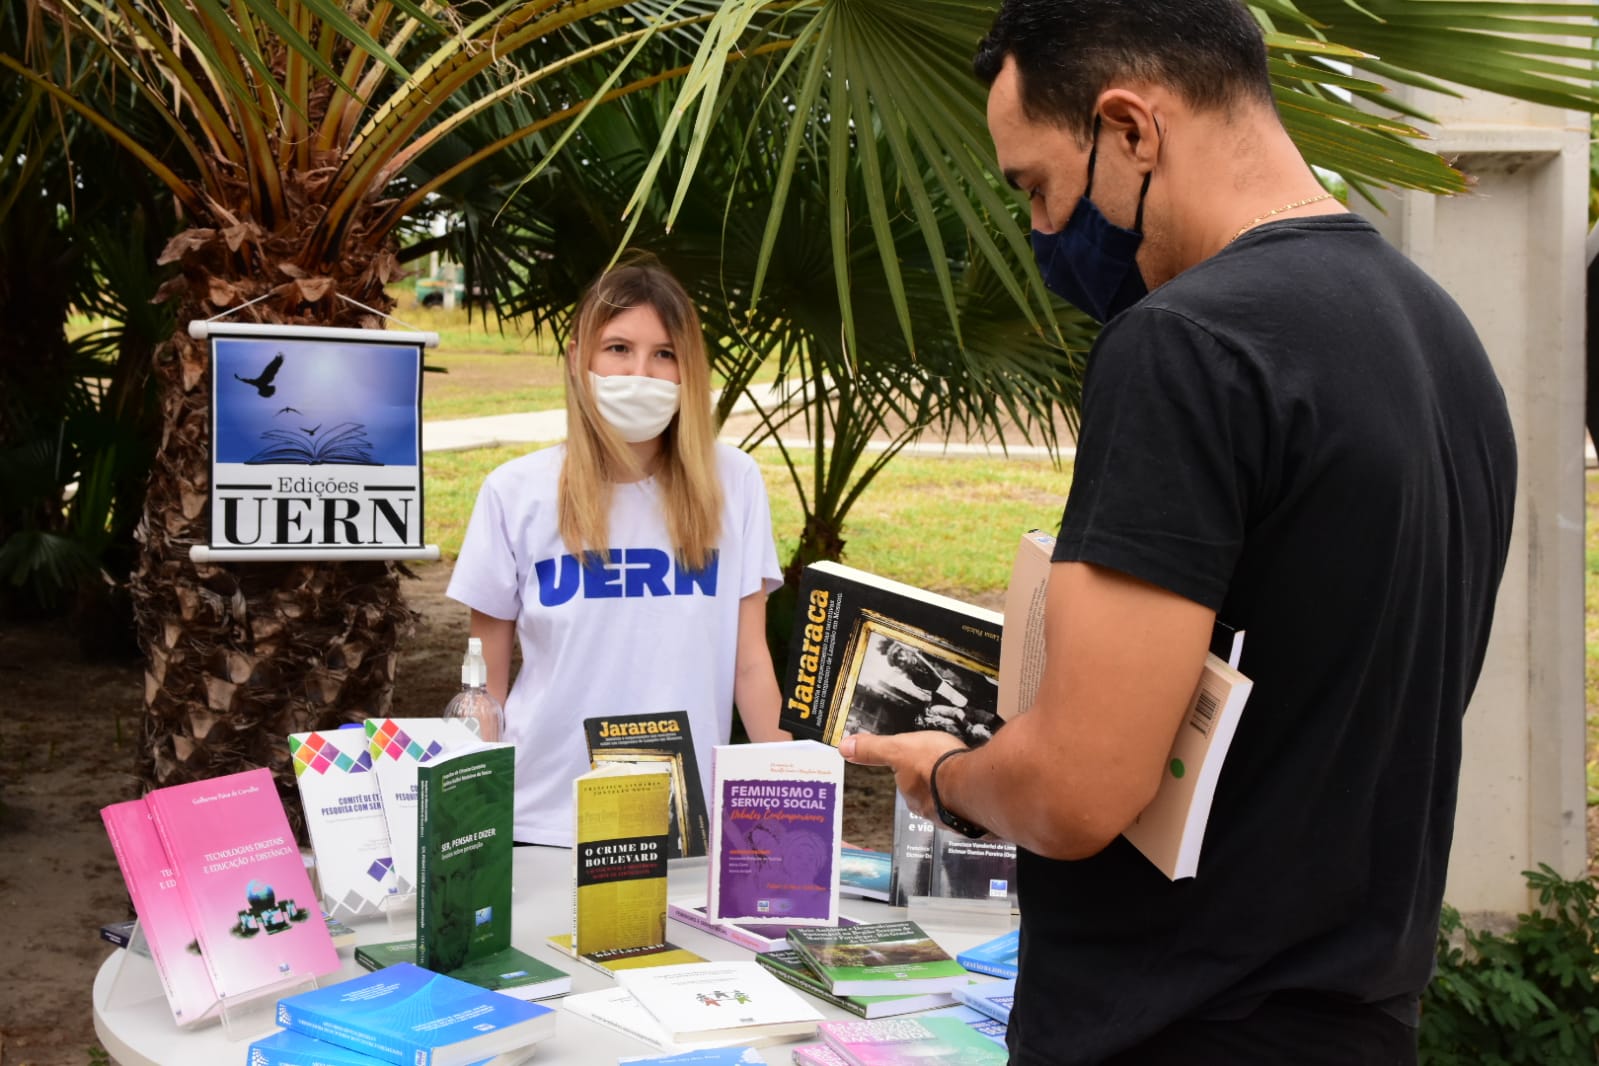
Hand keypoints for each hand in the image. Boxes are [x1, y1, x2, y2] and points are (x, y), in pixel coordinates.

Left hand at [839, 729, 967, 821]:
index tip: (923, 761)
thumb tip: (844, 747)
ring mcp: (954, 816)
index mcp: (912, 796)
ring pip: (952, 802)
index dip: (915, 771)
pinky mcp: (977, 817)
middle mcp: (931, 811)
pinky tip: (980, 787)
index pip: (909, 784)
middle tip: (945, 767)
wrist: (973, 782)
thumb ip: (873, 750)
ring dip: (957, 792)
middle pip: (930, 795)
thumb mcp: (898, 748)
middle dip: (937, 784)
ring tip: (965, 776)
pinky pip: (973, 807)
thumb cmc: (935, 765)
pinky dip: (975, 797)